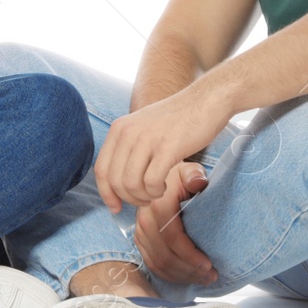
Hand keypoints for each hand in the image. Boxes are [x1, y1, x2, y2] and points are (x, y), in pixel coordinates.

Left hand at [95, 88, 226, 210]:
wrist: (206, 100)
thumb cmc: (178, 120)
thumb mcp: (143, 128)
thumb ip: (129, 150)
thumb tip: (118, 185)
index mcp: (119, 128)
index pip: (101, 169)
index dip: (106, 193)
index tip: (116, 207)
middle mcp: (128, 132)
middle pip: (115, 181)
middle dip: (129, 198)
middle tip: (145, 199)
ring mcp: (147, 139)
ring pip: (131, 184)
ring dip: (144, 197)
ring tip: (156, 192)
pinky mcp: (168, 147)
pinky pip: (151, 182)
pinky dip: (157, 191)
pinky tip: (165, 186)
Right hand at [134, 162, 216, 285]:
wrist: (160, 176)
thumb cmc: (180, 177)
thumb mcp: (189, 171)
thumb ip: (194, 176)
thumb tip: (198, 182)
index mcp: (157, 204)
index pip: (172, 238)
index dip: (190, 255)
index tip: (209, 264)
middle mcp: (144, 219)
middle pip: (165, 256)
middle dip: (190, 271)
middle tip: (212, 276)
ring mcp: (140, 231)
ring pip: (158, 264)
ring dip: (182, 276)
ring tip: (204, 278)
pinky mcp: (139, 239)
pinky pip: (152, 264)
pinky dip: (170, 274)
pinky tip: (187, 276)